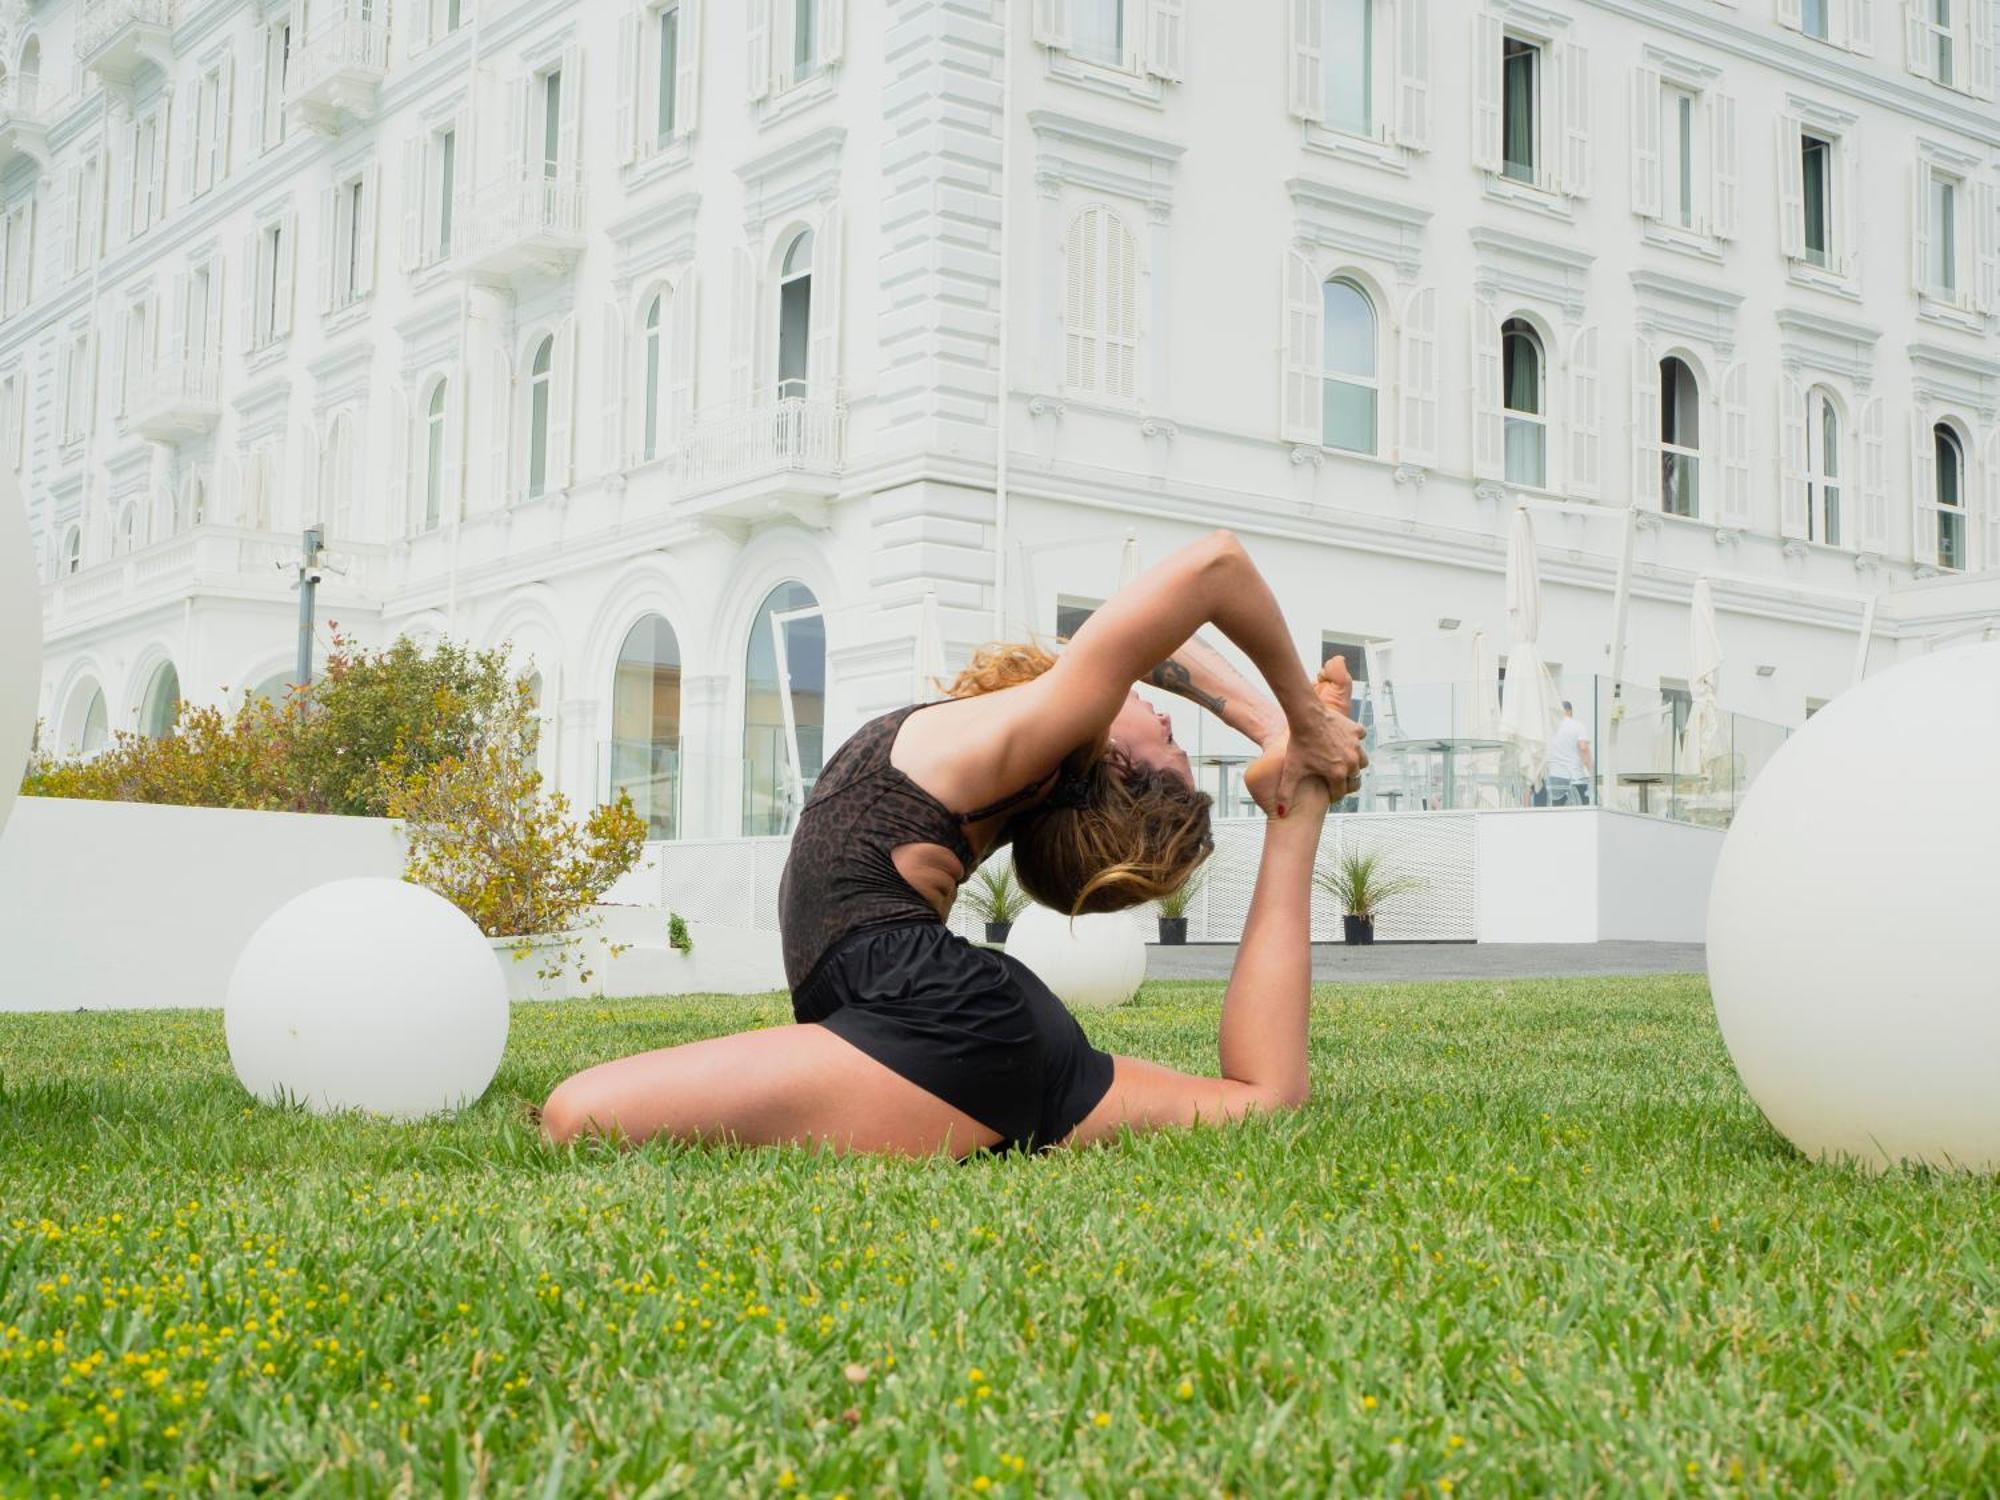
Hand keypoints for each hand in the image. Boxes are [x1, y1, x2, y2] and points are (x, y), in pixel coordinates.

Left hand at [1247, 658, 1366, 816]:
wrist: (1306, 716)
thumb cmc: (1298, 743)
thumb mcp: (1291, 770)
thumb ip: (1285, 793)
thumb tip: (1280, 814)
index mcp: (1337, 774)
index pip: (1339, 793)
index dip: (1332, 795)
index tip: (1327, 794)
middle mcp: (1351, 762)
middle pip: (1354, 779)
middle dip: (1345, 781)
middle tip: (1335, 778)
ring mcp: (1355, 746)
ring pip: (1362, 761)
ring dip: (1355, 763)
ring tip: (1343, 762)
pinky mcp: (1356, 731)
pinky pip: (1360, 739)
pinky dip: (1355, 741)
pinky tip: (1344, 740)